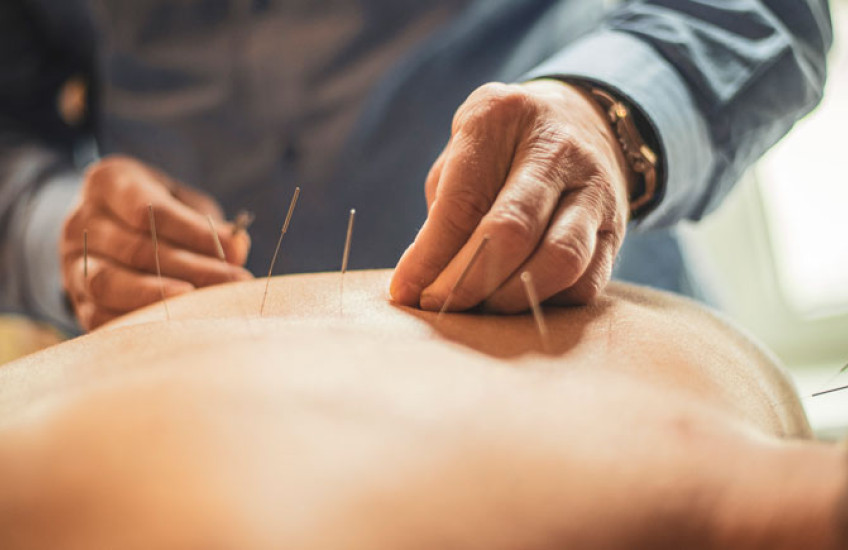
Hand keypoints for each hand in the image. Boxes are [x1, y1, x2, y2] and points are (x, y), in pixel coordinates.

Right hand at [61, 156, 251, 329]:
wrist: (110, 227)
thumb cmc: (159, 210)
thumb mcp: (182, 202)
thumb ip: (206, 223)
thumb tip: (238, 249)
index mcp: (107, 183)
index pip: (148, 211)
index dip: (193, 232)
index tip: (235, 249)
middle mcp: (81, 222)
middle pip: (136, 250)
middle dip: (193, 269)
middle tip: (235, 282)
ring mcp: (72, 262)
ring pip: (110, 285)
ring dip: (162, 298)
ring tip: (205, 305)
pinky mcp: (78, 299)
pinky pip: (101, 317)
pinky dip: (139, 323)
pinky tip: (178, 324)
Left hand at [391, 80, 633, 312]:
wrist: (580, 122)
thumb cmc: (500, 149)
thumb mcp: (461, 155)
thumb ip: (443, 213)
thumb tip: (418, 284)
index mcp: (501, 116)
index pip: (463, 199)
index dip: (431, 255)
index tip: (406, 291)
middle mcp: (556, 148)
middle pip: (512, 230)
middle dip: (467, 281)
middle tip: (439, 306)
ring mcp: (596, 188)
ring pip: (560, 260)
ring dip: (511, 299)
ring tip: (479, 309)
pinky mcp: (618, 228)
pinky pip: (586, 282)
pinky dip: (548, 302)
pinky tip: (518, 301)